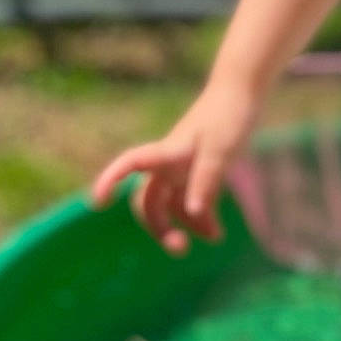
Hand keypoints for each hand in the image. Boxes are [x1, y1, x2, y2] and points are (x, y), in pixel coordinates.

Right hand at [89, 80, 259, 255]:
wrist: (242, 93)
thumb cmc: (228, 116)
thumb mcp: (220, 151)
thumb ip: (205, 181)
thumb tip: (190, 213)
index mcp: (167, 153)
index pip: (129, 164)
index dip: (110, 180)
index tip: (98, 202)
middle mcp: (168, 163)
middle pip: (149, 201)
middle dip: (158, 227)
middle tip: (181, 248)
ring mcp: (182, 169)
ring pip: (172, 205)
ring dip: (185, 225)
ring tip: (214, 238)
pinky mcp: (198, 172)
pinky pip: (192, 201)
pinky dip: (202, 217)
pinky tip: (217, 233)